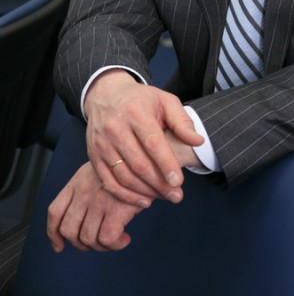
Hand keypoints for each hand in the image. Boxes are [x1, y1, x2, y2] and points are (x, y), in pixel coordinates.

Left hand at [47, 162, 144, 252]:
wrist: (150, 159)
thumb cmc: (129, 167)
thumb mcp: (100, 169)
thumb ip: (86, 189)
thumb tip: (77, 223)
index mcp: (78, 181)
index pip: (55, 211)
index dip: (53, 233)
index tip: (59, 245)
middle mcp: (84, 191)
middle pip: (68, 230)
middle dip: (80, 244)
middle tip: (97, 242)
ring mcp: (99, 200)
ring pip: (87, 238)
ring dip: (101, 247)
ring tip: (115, 239)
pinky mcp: (117, 208)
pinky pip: (107, 239)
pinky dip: (115, 245)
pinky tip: (125, 238)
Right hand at [84, 70, 203, 205]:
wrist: (106, 95)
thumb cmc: (141, 100)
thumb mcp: (165, 101)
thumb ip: (182, 122)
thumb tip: (198, 141)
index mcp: (136, 112)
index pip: (152, 142)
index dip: (166, 163)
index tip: (179, 181)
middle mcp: (115, 127)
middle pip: (139, 163)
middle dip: (159, 183)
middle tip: (176, 196)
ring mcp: (102, 143)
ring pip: (124, 175)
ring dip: (145, 192)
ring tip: (164, 197)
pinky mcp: (93, 155)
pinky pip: (108, 182)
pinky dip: (126, 195)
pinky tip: (143, 200)